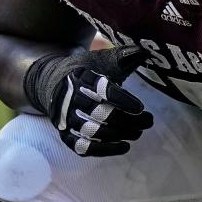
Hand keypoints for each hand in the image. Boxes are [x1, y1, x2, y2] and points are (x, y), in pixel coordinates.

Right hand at [24, 45, 153, 156]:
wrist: (52, 83)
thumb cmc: (85, 71)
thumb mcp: (100, 59)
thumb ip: (122, 57)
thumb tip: (145, 51)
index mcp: (81, 77)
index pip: (102, 90)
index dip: (122, 99)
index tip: (140, 107)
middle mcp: (71, 98)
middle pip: (101, 113)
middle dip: (128, 120)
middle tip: (148, 121)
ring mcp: (66, 118)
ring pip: (94, 131)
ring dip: (120, 134)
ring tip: (138, 132)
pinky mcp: (65, 135)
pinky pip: (83, 147)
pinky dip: (105, 150)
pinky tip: (124, 146)